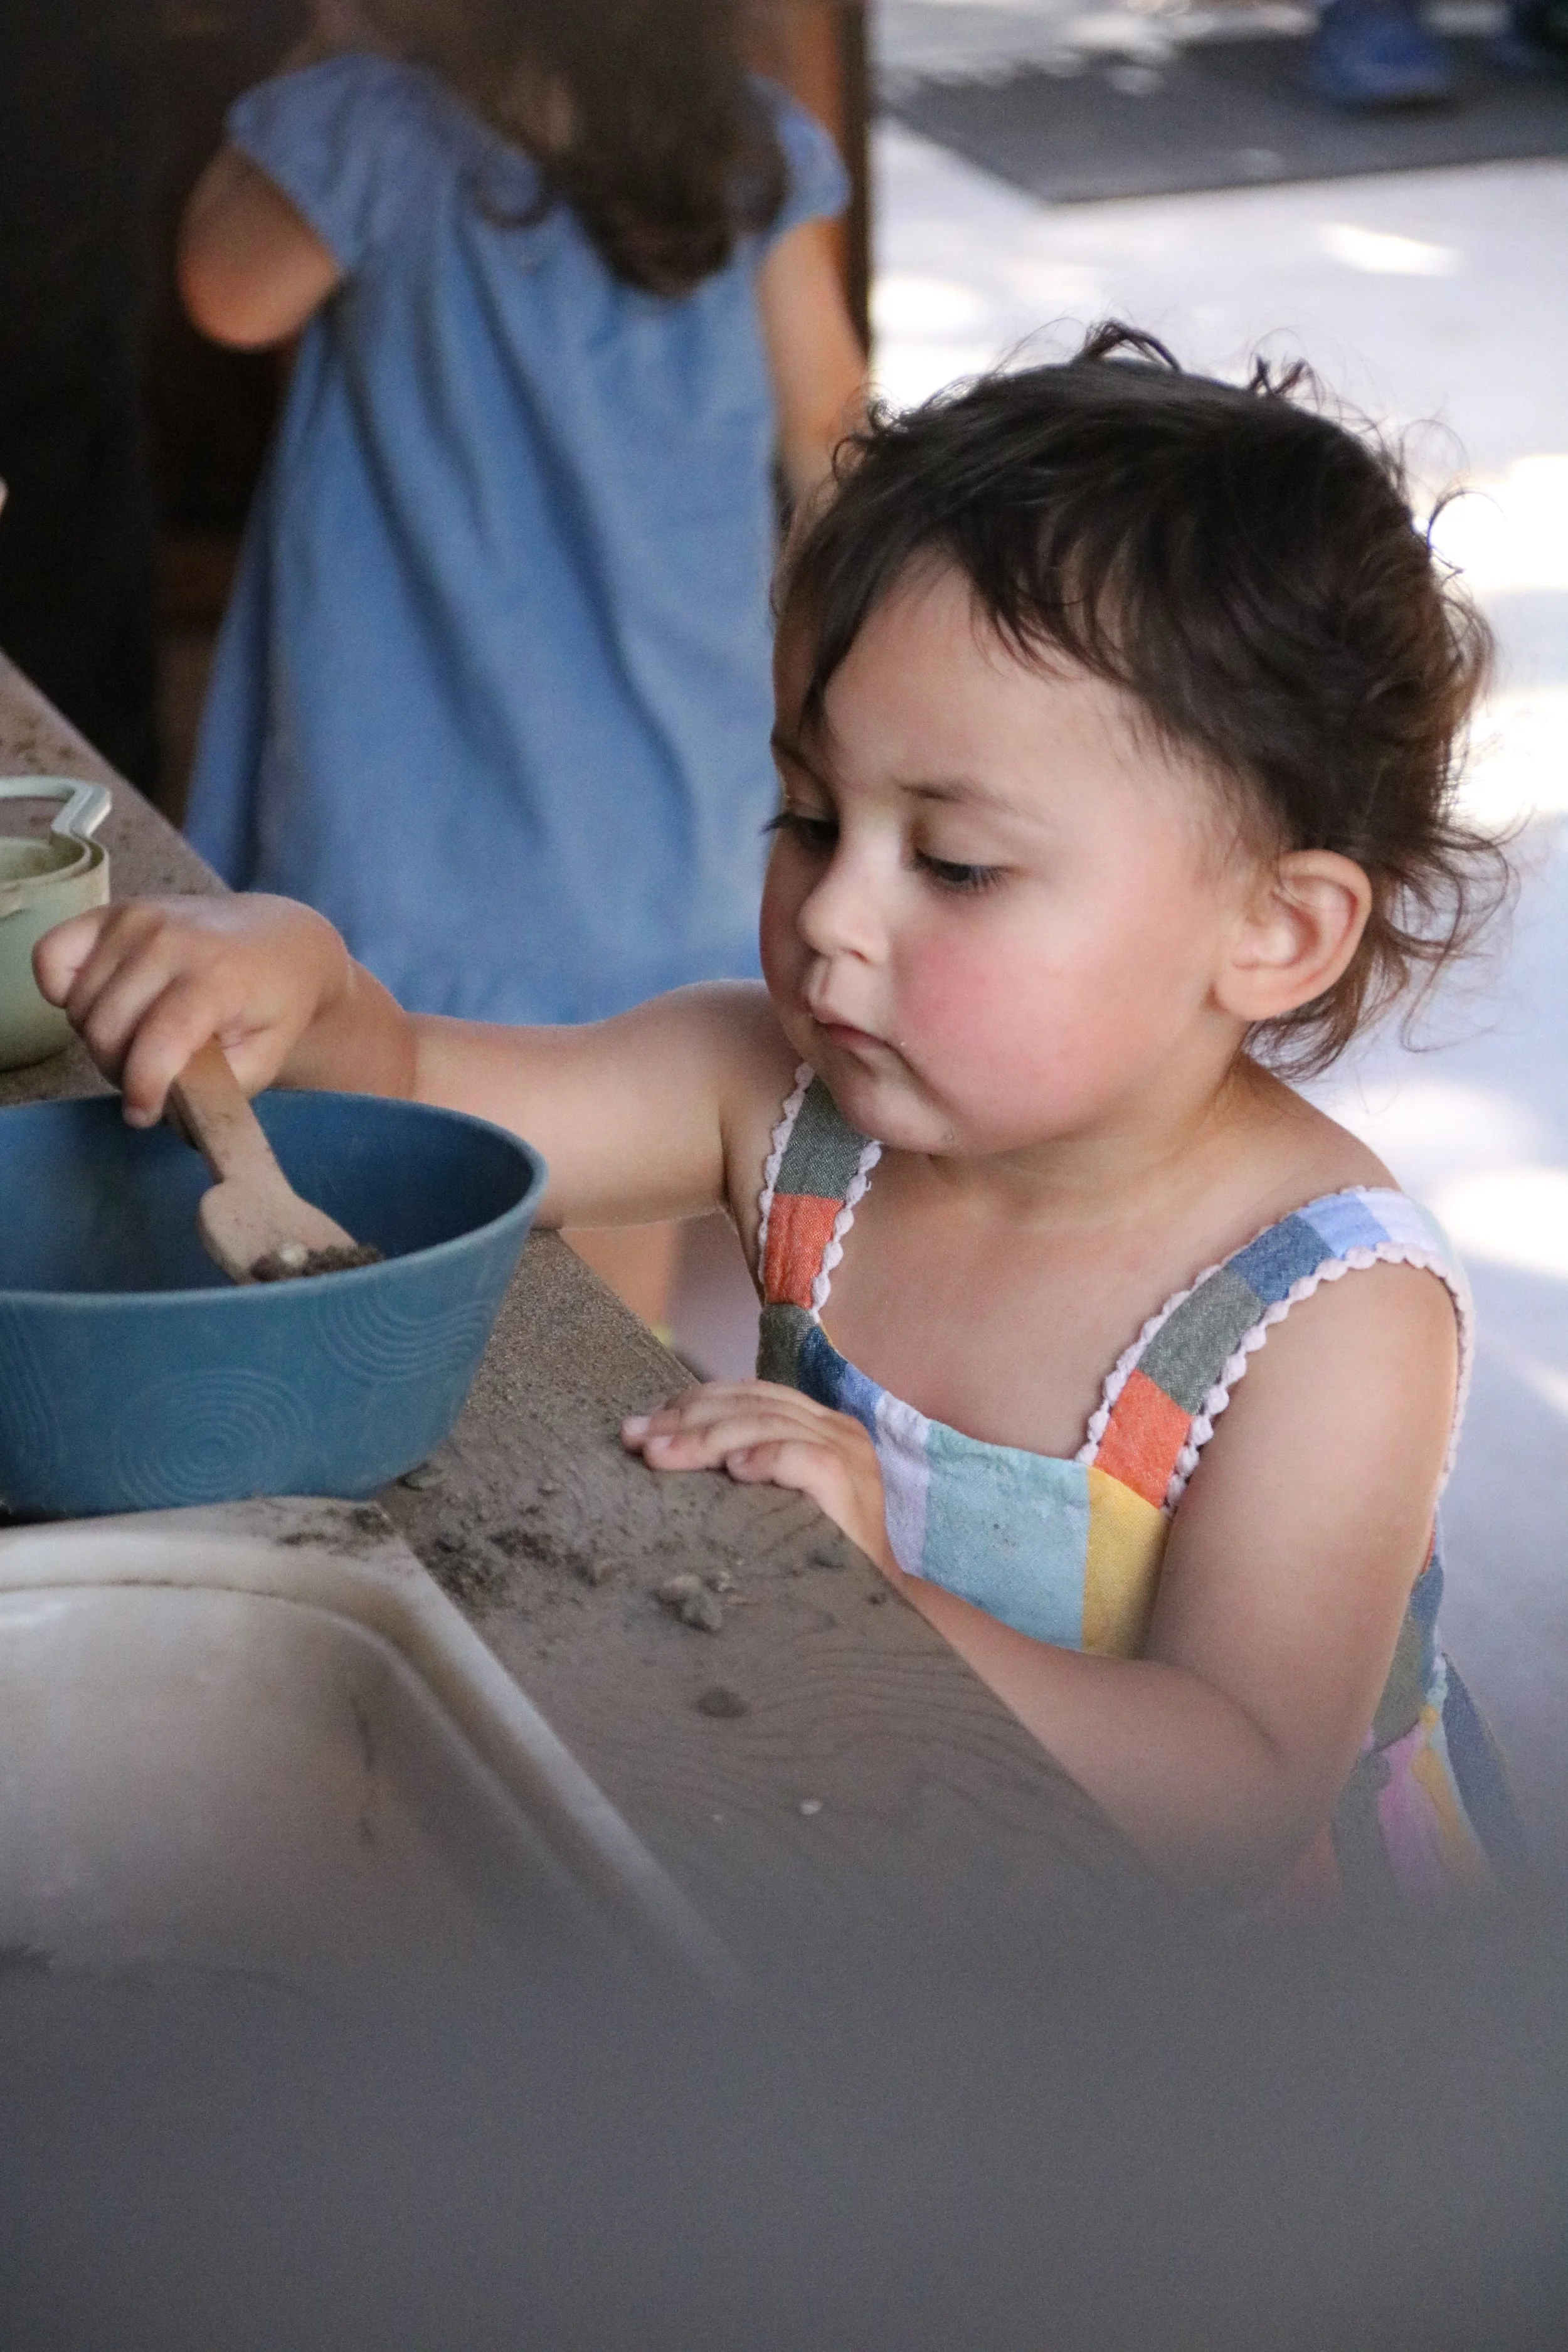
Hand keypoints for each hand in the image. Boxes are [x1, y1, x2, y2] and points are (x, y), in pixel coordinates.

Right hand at [33, 894, 351, 1125]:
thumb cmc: (274, 1004)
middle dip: (119, 1069)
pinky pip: (51, 955)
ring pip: (79, 1005)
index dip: (142, 1089)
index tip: (144, 1113)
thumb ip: (220, 1089)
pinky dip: (61, 988)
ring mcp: (136, 921)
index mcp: (217, 978)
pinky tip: (101, 1003)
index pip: (157, 1042)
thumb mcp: (268, 1057)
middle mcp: (170, 941)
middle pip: (105, 1030)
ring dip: (97, 1036)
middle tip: (150, 1075)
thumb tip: (170, 1113)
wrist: (282, 940)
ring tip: (137, 1039)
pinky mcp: (110, 912)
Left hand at [622, 1380, 897, 1573]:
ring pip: (768, 1424)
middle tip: (636, 1439)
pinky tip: (732, 1470)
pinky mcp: (852, 1486)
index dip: (694, 1402)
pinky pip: (804, 1458)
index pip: (751, 1395)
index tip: (645, 1425)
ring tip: (659, 1456)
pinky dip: (765, 1457)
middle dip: (686, 1418)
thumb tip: (660, 1446)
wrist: (868, 1613)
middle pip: (752, 1405)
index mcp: (820, 1425)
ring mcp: (849, 1454)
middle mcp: (838, 1430)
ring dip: (705, 1438)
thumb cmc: (808, 1559)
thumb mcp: (770, 1501)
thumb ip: (739, 1464)